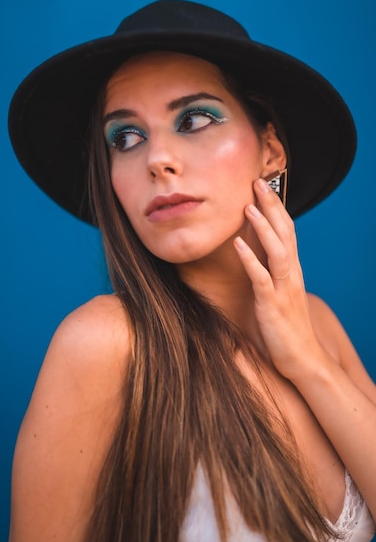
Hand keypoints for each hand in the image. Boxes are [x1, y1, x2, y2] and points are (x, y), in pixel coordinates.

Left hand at [234, 178, 326, 381]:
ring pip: (277, 250)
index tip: (263, 186)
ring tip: (247, 206)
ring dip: (263, 227)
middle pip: (285, 233)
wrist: (303, 359)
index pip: (287, 231)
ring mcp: (283, 289)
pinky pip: (261, 278)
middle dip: (272, 206)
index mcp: (292, 270)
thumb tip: (255, 257)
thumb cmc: (287, 327)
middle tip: (257, 182)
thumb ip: (271, 274)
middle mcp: (291, 274)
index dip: (276, 208)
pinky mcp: (272, 305)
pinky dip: (250, 259)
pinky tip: (237, 244)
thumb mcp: (280, 294)